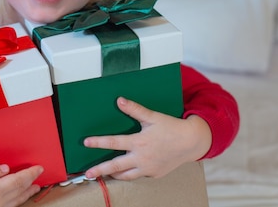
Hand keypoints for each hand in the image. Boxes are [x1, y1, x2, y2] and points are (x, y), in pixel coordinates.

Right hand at [0, 164, 43, 206]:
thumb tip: (5, 168)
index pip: (18, 180)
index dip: (30, 174)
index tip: (38, 168)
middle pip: (21, 190)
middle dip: (32, 181)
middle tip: (40, 173)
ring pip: (18, 200)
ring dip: (28, 192)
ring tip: (35, 186)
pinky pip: (11, 206)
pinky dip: (19, 200)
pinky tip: (20, 197)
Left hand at [83, 97, 211, 180]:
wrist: (191, 142)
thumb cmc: (172, 128)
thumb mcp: (152, 116)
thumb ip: (135, 110)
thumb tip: (120, 101)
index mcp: (139, 142)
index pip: (114, 143)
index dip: (98, 142)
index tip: (86, 142)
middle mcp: (141, 158)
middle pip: (115, 166)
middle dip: (100, 170)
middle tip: (88, 174)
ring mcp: (148, 168)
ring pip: (126, 175)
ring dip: (114, 174)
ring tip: (104, 174)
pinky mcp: (154, 174)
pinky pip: (138, 175)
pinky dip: (130, 173)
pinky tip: (125, 171)